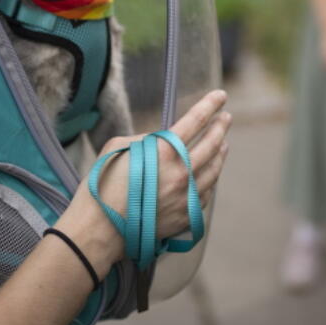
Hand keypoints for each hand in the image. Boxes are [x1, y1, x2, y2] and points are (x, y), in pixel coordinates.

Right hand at [57, 90, 230, 268]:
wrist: (100, 229)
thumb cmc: (102, 184)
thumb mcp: (118, 147)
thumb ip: (146, 139)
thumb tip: (161, 141)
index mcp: (164, 151)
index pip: (195, 121)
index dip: (210, 105)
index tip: (221, 95)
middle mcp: (181, 173)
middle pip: (211, 145)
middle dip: (220, 127)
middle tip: (225, 118)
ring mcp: (186, 197)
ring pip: (213, 171)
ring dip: (220, 154)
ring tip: (223, 144)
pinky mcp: (185, 217)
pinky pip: (204, 195)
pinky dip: (209, 180)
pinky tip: (209, 175)